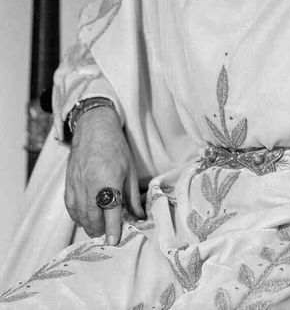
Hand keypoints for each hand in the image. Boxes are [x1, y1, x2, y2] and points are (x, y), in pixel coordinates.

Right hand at [65, 106, 143, 244]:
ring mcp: (76, 186)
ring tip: (97, 228)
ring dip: (88, 225)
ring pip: (80, 216)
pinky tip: (84, 218)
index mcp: (108, 182)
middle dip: (100, 230)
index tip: (114, 242)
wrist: (94, 129)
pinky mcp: (68, 184)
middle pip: (92, 218)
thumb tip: (139, 215)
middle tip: (108, 234)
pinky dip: (77, 216)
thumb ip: (132, 195)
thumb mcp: (129, 170)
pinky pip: (70, 208)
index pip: (110, 213)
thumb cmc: (116, 148)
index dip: (113, 230)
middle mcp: (90, 187)